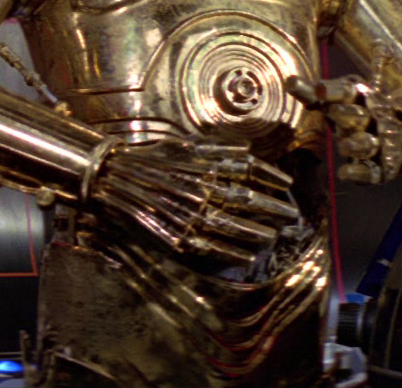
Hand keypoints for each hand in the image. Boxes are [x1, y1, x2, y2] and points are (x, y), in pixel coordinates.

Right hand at [84, 135, 299, 266]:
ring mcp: (187, 215)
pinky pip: (210, 248)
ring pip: (232, 227)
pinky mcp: (174, 236)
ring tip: (273, 238)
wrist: (110, 178)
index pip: (248, 172)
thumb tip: (246, 150)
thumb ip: (216, 148)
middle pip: (246, 200)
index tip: (288, 185)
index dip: (271, 179)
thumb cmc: (148, 158)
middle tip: (291, 215)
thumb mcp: (182, 144)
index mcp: (202, 165)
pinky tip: (247, 257)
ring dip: (257, 233)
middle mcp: (198, 189)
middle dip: (272, 209)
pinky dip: (232, 253)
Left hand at [284, 75, 401, 183]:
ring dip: (356, 144)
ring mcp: (377, 143)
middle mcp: (371, 118)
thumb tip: (288, 81)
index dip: (333, 91)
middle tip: (333, 112)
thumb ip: (313, 94)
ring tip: (343, 147)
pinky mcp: (379, 167)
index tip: (318, 89)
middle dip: (348, 113)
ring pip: (367, 143)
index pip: (347, 91)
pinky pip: (370, 171)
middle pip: (360, 115)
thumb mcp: (338, 100)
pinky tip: (344, 173)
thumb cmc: (357, 112)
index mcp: (360, 98)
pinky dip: (358, 172)